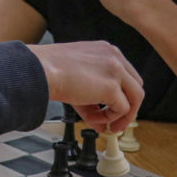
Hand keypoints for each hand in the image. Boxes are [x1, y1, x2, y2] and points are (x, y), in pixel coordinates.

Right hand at [28, 41, 142, 132]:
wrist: (40, 70)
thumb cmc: (49, 70)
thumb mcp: (77, 80)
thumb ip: (92, 100)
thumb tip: (101, 122)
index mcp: (105, 50)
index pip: (125, 74)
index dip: (121, 94)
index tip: (113, 107)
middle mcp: (114, 57)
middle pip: (135, 85)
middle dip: (128, 106)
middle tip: (115, 121)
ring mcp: (115, 71)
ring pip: (136, 97)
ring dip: (125, 115)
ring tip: (110, 126)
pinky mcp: (111, 87)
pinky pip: (123, 109)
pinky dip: (112, 118)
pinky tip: (97, 120)